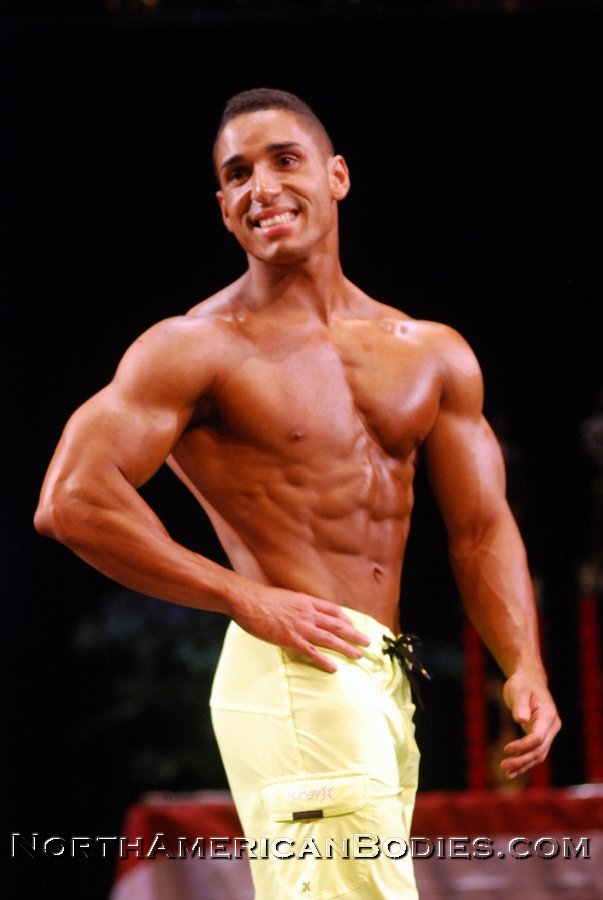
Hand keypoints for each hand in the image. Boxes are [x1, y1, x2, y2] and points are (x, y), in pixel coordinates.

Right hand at [232, 585, 370, 672]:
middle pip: (337, 624)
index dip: (346, 618)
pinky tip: (334, 668)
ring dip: (346, 647)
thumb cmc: (262, 599)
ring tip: (359, 656)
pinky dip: (324, 660)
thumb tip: (301, 612)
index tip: (353, 626)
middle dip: (354, 634)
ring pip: (330, 638)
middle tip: (367, 643)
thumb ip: (297, 605)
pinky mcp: (290, 638)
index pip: (333, 610)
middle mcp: (308, 613)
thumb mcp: (285, 597)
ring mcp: (300, 626)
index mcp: (306, 601)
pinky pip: (311, 651)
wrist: (247, 600)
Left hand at [500, 671, 561, 779]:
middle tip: (502, 766)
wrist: (529, 680)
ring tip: (505, 771)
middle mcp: (551, 727)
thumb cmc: (522, 684)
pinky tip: (511, 773)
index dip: (523, 746)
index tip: (506, 749)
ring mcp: (548, 733)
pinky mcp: (540, 737)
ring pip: (538, 755)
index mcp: (548, 716)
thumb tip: (521, 720)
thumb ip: (520, 705)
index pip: (538, 738)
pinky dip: (524, 763)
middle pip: (539, 750)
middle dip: (521, 760)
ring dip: (522, 765)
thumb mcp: (518, 690)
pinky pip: (534, 754)